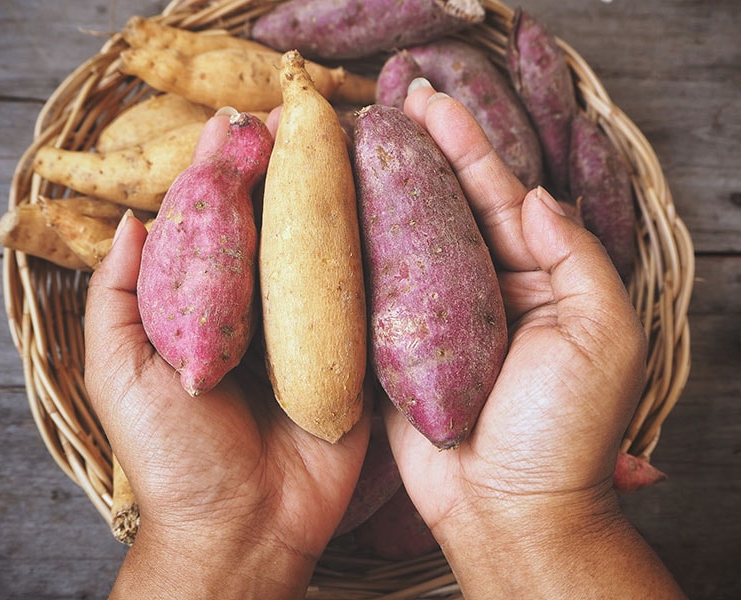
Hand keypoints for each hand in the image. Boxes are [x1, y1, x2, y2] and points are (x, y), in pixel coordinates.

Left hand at [84, 114, 370, 598]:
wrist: (244, 526)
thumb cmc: (174, 456)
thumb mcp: (121, 375)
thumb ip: (118, 300)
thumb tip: (130, 220)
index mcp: (211, 310)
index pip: (219, 227)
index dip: (225, 175)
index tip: (236, 124)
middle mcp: (264, 312)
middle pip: (276, 229)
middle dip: (283, 170)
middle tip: (295, 116)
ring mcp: (314, 331)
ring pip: (325, 253)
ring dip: (332, 198)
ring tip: (340, 141)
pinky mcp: (357, 356)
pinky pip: (370, 300)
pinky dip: (376, 255)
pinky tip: (386, 204)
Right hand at [385, 81, 683, 597]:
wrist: (506, 508)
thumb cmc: (562, 431)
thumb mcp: (600, 335)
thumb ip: (574, 257)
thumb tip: (533, 194)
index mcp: (540, 280)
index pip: (500, 196)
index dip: (469, 146)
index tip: (434, 101)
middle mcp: (487, 289)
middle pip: (450, 205)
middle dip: (424, 150)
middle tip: (392, 99)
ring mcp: (436, 316)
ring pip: (409, 237)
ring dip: (387, 187)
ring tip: (358, 136)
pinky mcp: (394, 346)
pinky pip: (374, 288)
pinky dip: (357, 247)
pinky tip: (335, 208)